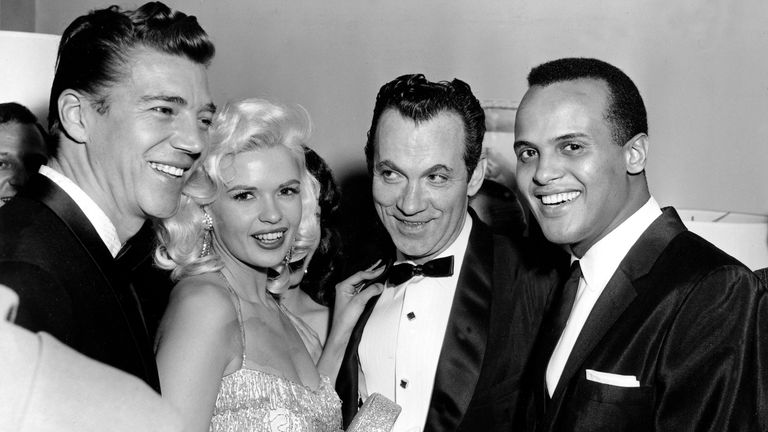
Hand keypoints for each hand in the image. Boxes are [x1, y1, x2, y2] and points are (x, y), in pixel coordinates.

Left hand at [318, 260, 385, 379]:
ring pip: (363, 283)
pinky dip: (371, 287)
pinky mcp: (353, 300)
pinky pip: (363, 290)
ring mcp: (349, 294)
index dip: (372, 272)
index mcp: (343, 286)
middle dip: (373, 274)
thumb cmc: (345, 319)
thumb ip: (370, 291)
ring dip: (372, 280)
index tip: (383, 270)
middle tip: (384, 268)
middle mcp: (345, 288)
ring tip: (383, 274)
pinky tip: (377, 285)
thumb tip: (380, 284)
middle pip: (361, 277)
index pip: (359, 275)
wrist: (342, 333)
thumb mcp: (358, 302)